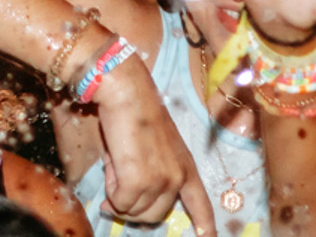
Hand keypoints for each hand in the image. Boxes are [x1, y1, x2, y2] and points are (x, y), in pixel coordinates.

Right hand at [92, 50, 215, 232]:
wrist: (127, 91)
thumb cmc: (136, 110)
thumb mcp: (153, 145)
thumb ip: (144, 175)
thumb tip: (115, 205)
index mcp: (186, 166)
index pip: (201, 205)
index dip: (205, 226)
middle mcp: (178, 178)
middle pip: (154, 215)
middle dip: (131, 204)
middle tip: (116, 179)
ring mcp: (160, 181)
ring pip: (134, 210)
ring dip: (118, 192)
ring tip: (115, 161)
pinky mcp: (138, 181)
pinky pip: (119, 201)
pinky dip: (110, 187)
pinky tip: (111, 161)